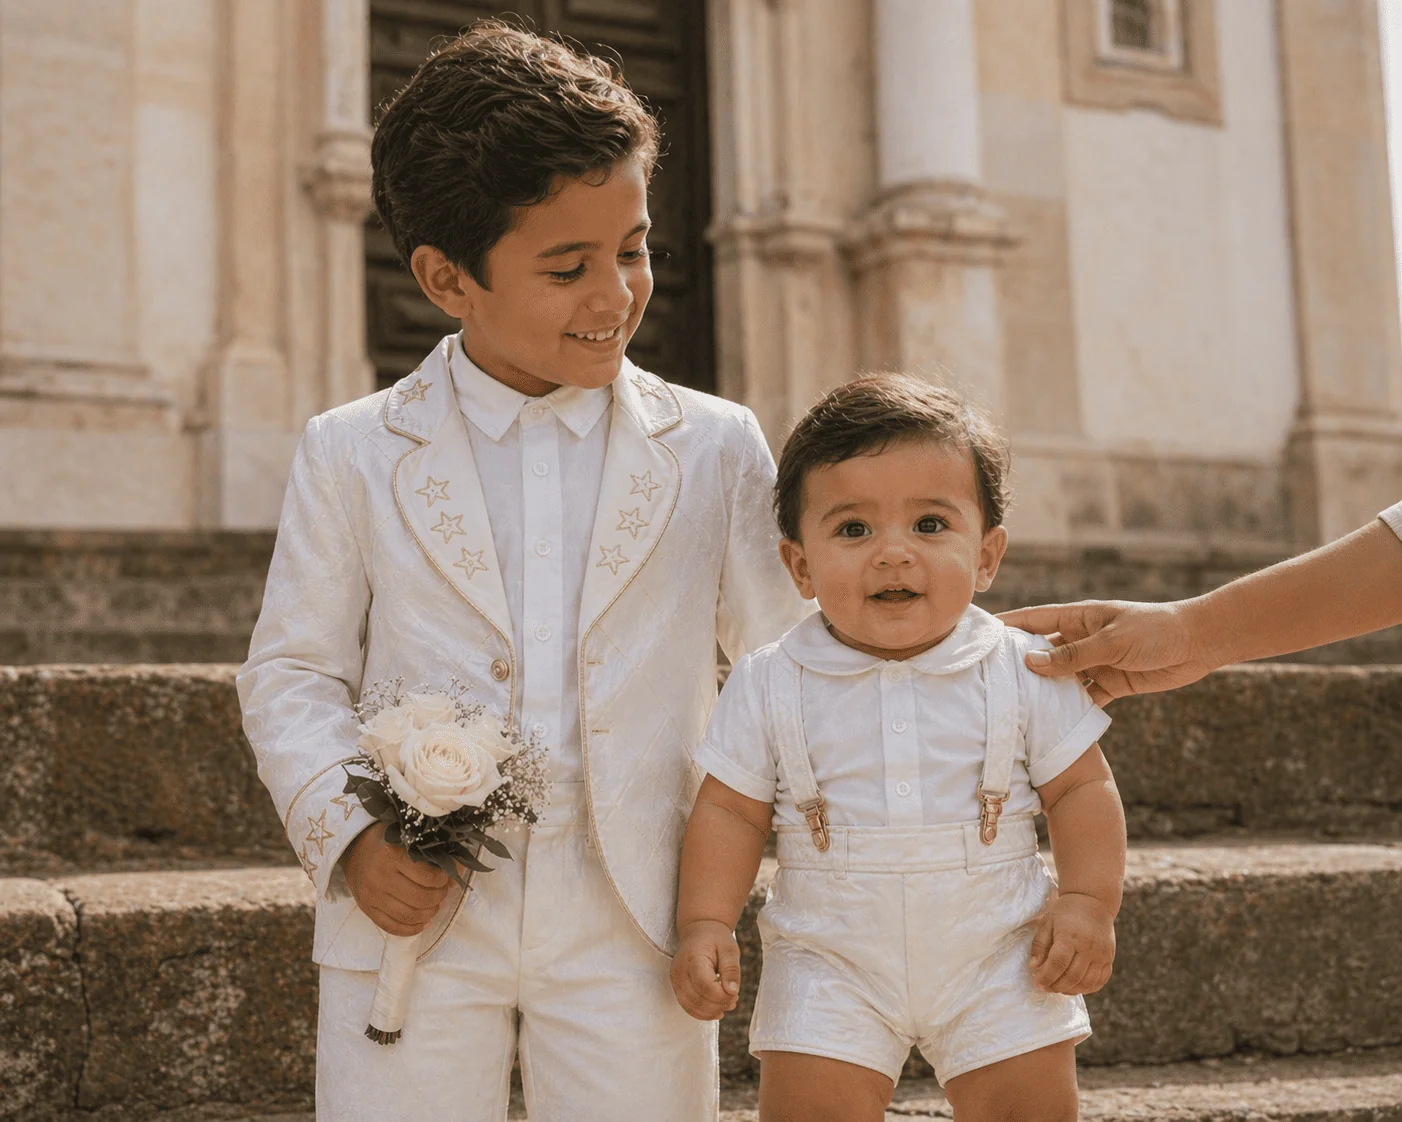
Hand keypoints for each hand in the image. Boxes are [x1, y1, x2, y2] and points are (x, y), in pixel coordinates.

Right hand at [341, 822, 451, 936]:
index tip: (446, 877)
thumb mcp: (407, 837)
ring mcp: (371, 896)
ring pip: (409, 916)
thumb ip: (430, 852)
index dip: (443, 880)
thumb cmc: (385, 839)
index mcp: (392, 855)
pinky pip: (391, 927)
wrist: (352, 847)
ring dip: (428, 913)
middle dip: (439, 897)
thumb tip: (454, 874)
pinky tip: (422, 923)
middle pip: (421, 899)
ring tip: (433, 905)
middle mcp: (380, 877)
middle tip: (442, 891)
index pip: (428, 877)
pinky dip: (411, 929)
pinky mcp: (366, 909)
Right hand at [670, 919, 741, 1020]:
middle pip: (698, 1000)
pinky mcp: (677, 986)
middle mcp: (680, 971)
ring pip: (691, 1007)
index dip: (722, 996)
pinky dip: (703, 1013)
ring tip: (727, 1003)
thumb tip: (732, 992)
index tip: (735, 993)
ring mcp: (676, 980)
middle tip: (734, 999)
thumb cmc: (715, 938)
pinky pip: (688, 1006)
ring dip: (711, 1011)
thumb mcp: (729, 949)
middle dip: (719, 1005)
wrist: (698, 931)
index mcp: (693, 959)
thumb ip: (731, 970)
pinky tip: (717, 1010)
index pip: (705, 987)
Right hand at [998, 599, 1220, 704]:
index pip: (1032, 619)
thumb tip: (1030, 663)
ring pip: (1059, 679)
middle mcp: (1081, 639)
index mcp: (1077, 618)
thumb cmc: (1154, 631)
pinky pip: (1082, 698)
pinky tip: (1052, 724)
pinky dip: (1070, 710)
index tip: (976, 635)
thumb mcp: (1110, 641)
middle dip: (1017, 664)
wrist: (1198, 644)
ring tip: (1014, 707)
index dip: (1005, 626)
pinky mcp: (1110, 683)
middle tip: (987, 680)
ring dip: (1043, 691)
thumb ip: (1072, 655)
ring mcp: (1094, 662)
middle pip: (1041, 652)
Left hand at [1029, 892, 1115, 994]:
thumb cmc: (1065, 912)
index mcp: (1070, 936)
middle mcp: (1088, 946)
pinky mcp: (1109, 957)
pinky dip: (1087, 988)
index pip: (1058, 963)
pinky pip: (1100, 981)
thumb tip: (1034, 967)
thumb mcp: (1047, 922)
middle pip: (1072, 976)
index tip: (1037, 981)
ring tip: (1058, 987)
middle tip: (1045, 987)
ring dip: (1071, 990)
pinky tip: (1075, 986)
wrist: (1093, 900)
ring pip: (1087, 982)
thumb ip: (1039, 945)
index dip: (1046, 976)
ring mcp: (1101, 954)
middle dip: (1056, 986)